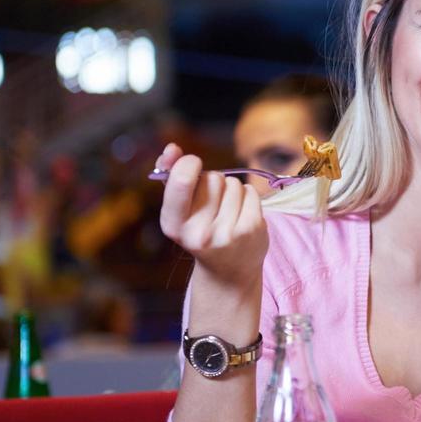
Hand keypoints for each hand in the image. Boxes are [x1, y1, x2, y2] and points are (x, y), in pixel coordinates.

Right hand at [156, 143, 267, 306]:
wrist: (228, 272)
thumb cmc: (199, 230)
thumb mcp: (179, 209)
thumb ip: (170, 175)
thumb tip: (171, 149)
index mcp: (173, 225)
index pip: (180, 181)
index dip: (188, 164)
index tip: (192, 165)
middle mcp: (198, 233)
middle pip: (211, 178)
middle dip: (213, 183)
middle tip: (211, 206)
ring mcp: (226, 234)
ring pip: (233, 183)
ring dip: (231, 191)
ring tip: (227, 213)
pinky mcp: (250, 231)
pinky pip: (250, 191)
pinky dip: (247, 197)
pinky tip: (241, 215)